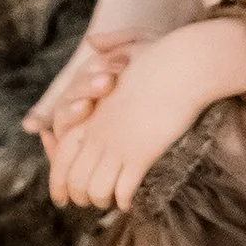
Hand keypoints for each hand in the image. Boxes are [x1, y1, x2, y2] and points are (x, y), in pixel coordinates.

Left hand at [46, 17, 245, 210]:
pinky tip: (132, 201)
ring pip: (95, 191)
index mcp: (90, 111)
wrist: (186, 64)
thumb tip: (92, 41)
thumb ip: (110, 44)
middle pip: (73, 180)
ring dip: (103, 201)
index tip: (62, 195)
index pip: (62, 154)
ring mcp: (116, 144)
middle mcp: (96, 131)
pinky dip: (125, 200)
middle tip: (91, 204)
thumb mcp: (131, 43)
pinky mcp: (140, 155)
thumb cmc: (165, 53)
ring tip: (113, 203)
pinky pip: (123, 190)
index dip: (58, 181)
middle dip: (79, 197)